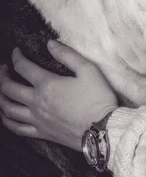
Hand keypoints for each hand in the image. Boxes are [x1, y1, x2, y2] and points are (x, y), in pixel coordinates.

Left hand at [0, 41, 117, 150]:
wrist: (103, 129)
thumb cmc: (98, 98)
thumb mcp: (88, 70)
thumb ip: (67, 55)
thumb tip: (50, 44)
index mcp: (47, 84)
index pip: (23, 67)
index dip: (16, 56)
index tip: (16, 51)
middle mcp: (37, 102)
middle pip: (9, 88)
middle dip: (2, 76)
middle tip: (3, 69)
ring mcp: (37, 119)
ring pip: (8, 109)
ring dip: (0, 97)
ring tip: (1, 90)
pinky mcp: (42, 133)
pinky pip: (17, 128)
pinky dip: (6, 120)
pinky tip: (5, 115)